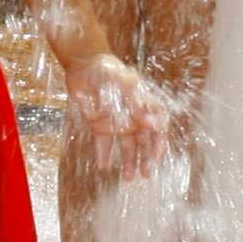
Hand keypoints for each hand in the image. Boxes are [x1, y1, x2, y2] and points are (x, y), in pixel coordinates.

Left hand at [65, 53, 168, 184]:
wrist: (82, 64)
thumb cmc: (108, 70)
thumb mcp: (124, 85)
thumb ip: (138, 104)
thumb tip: (155, 123)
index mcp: (143, 104)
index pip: (157, 127)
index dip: (160, 143)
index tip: (157, 157)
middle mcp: (131, 115)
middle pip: (143, 140)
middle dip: (146, 158)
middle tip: (146, 174)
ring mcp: (115, 121)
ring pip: (126, 145)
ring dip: (128, 161)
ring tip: (128, 178)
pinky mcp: (98, 124)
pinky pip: (103, 142)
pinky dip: (103, 154)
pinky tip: (104, 166)